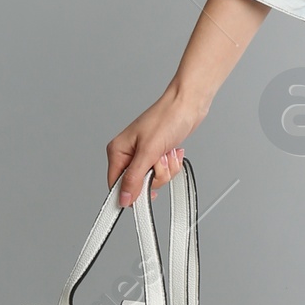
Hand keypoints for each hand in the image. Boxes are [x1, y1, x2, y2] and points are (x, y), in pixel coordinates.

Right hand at [107, 88, 204, 207]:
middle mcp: (128, 154)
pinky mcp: (157, 155)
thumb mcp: (149, 151)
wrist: (188, 106)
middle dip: (155, 175)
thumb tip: (124, 198)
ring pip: (154, 179)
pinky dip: (172, 165)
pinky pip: (164, 172)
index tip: (143, 195)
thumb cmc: (167, 118)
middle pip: (138, 184)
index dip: (130, 193)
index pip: (116, 185)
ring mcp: (144, 155)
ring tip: (166, 152)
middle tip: (159, 159)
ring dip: (166, 169)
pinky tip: (172, 151)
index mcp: (118, 151)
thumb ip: (134, 177)